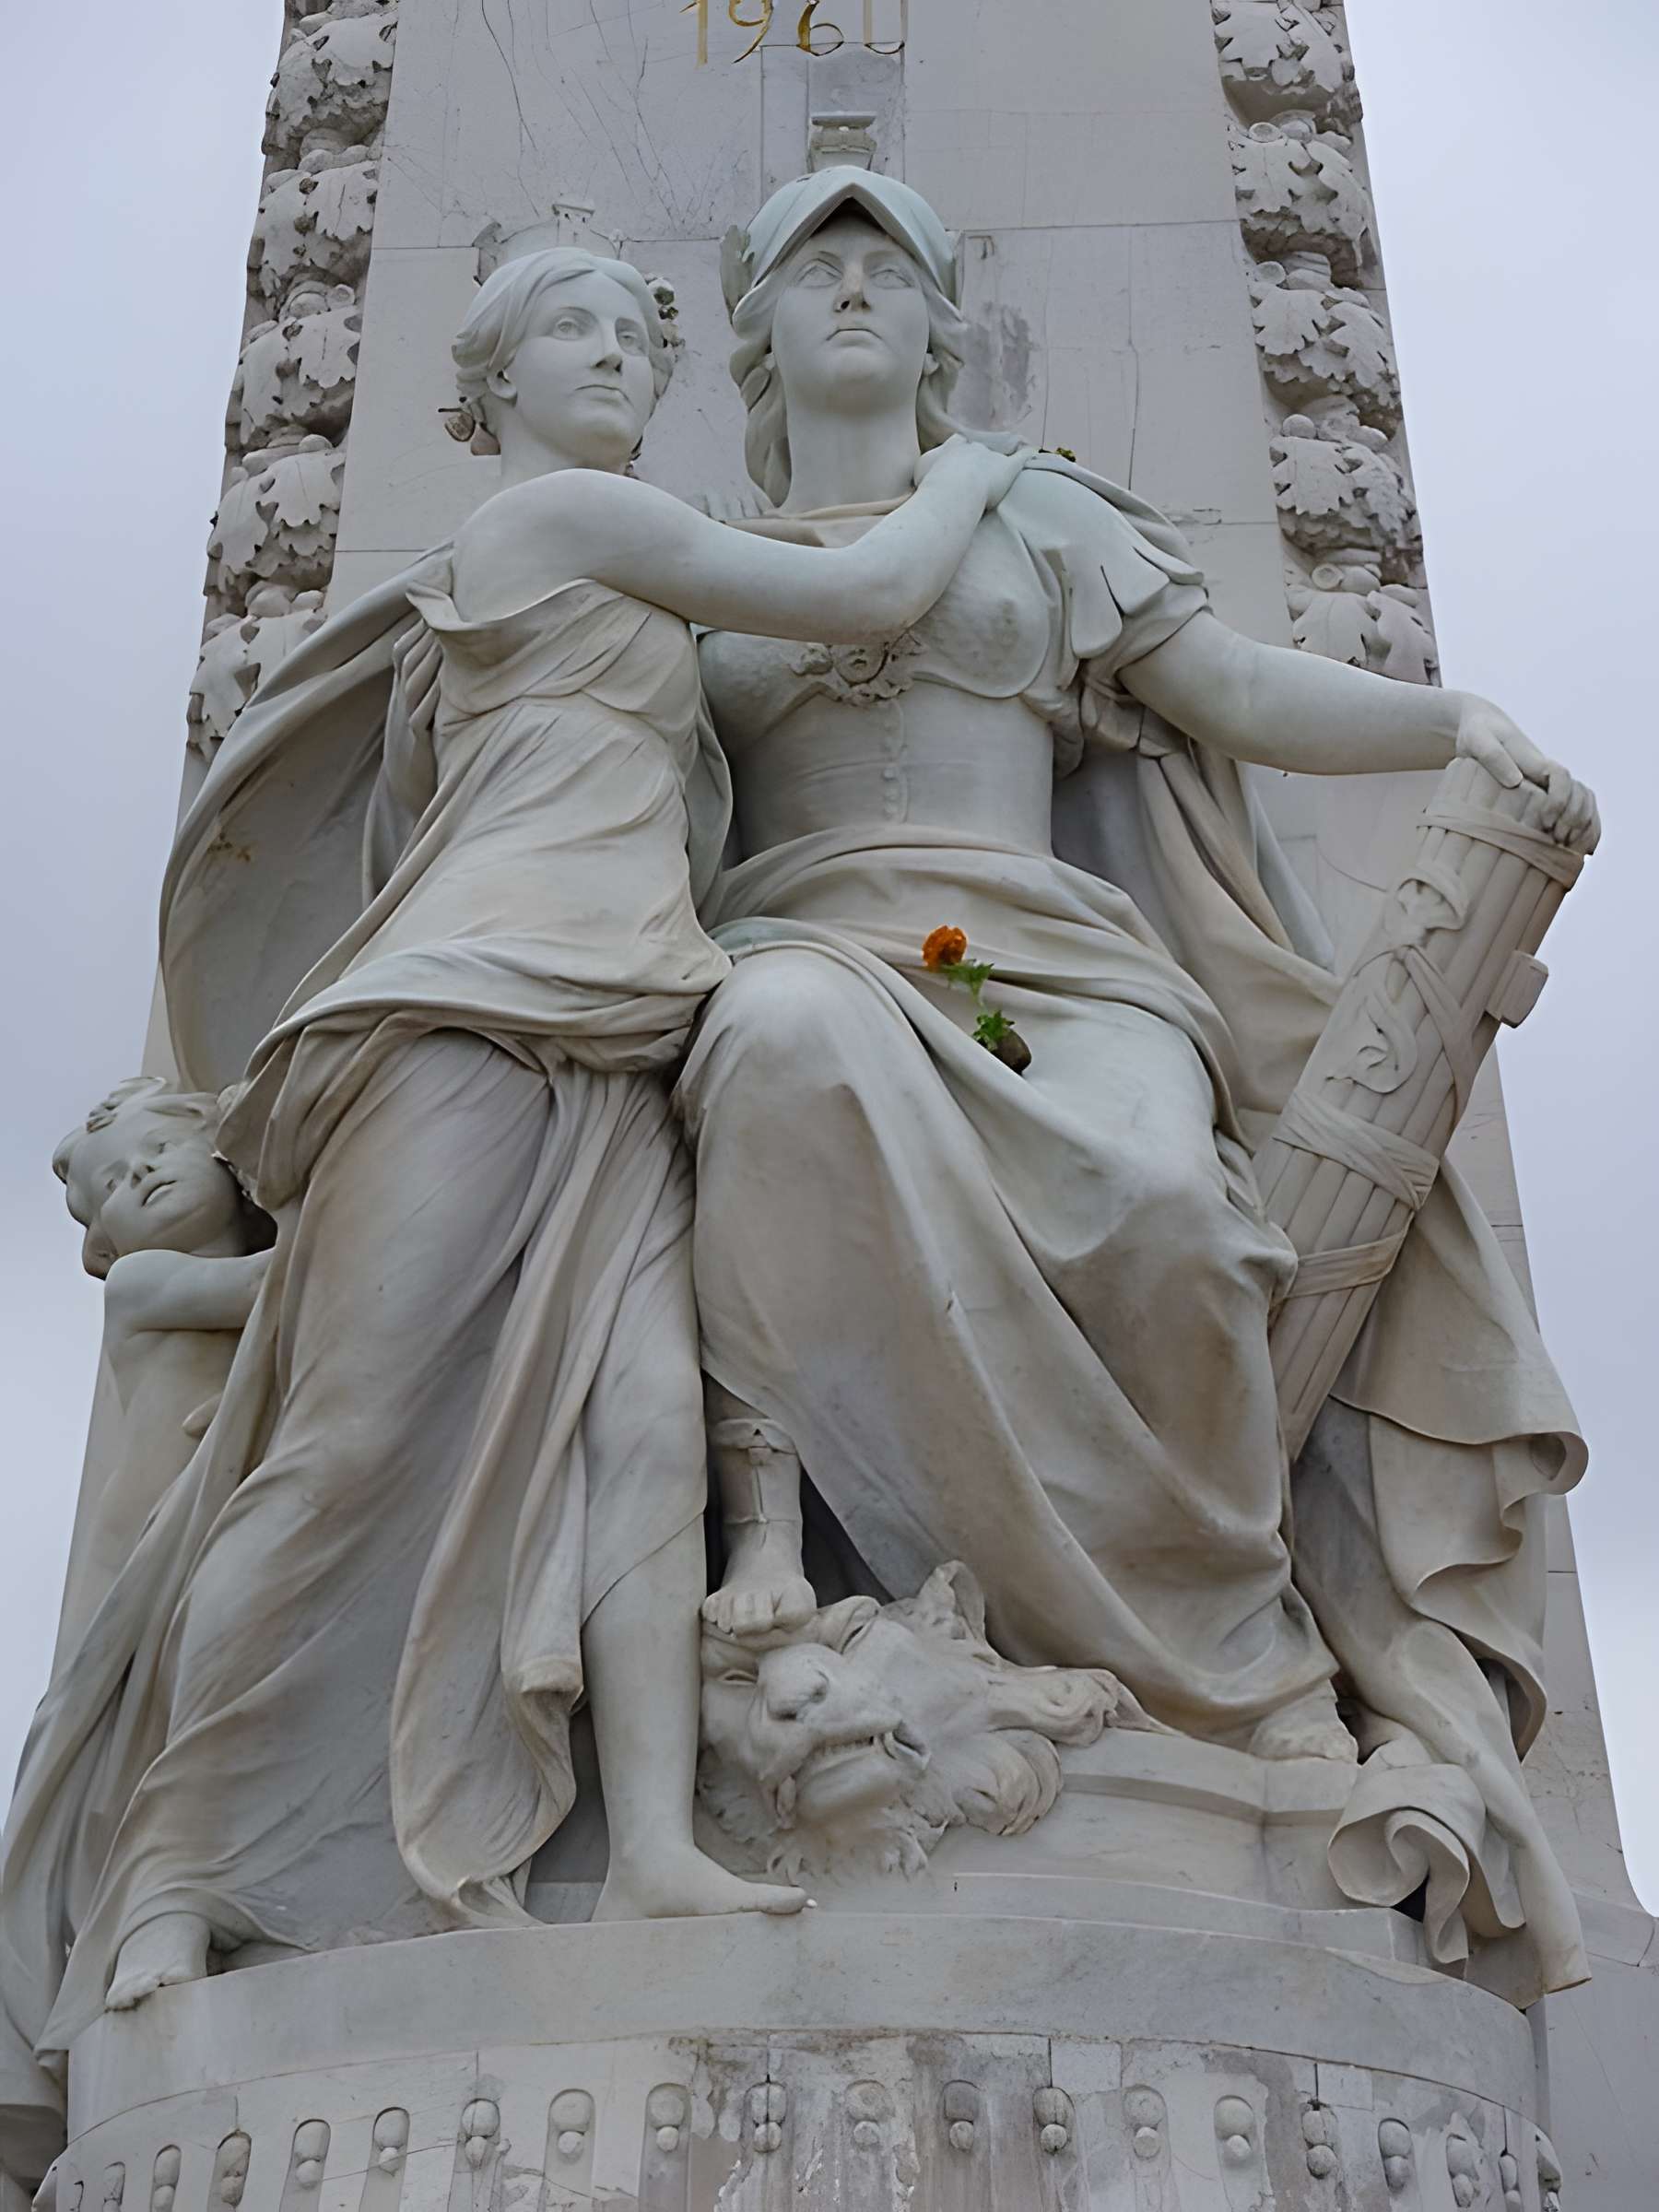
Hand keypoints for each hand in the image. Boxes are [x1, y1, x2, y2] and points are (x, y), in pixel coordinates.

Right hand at [914, 434, 1027, 511]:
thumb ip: (926, 466)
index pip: (958, 443)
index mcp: (952, 447)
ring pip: (997, 456)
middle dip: (976, 461)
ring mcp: (992, 457)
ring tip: (998, 473)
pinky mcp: (1008, 468)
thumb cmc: (933, 484)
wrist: (953, 490)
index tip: (957, 460)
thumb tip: (928, 469)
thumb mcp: (920, 471)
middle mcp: (972, 447)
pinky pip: (1021, 457)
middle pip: (977, 450)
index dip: (958, 451)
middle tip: (973, 477)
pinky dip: (1027, 454)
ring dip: (996, 463)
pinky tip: (1033, 451)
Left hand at [1454, 695, 1599, 852]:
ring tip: (1568, 850)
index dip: (1559, 800)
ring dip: (1585, 826)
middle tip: (1557, 842)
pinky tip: (1582, 851)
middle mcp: (1548, 773)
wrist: (1482, 728)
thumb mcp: (1478, 739)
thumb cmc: (1478, 733)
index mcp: (1534, 761)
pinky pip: (1576, 810)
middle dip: (1576, 819)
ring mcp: (1550, 784)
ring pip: (1584, 802)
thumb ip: (1493, 756)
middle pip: (1580, 793)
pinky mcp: (1546, 795)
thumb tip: (1515, 781)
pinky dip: (1585, 828)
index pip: (1561, 776)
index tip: (1545, 821)